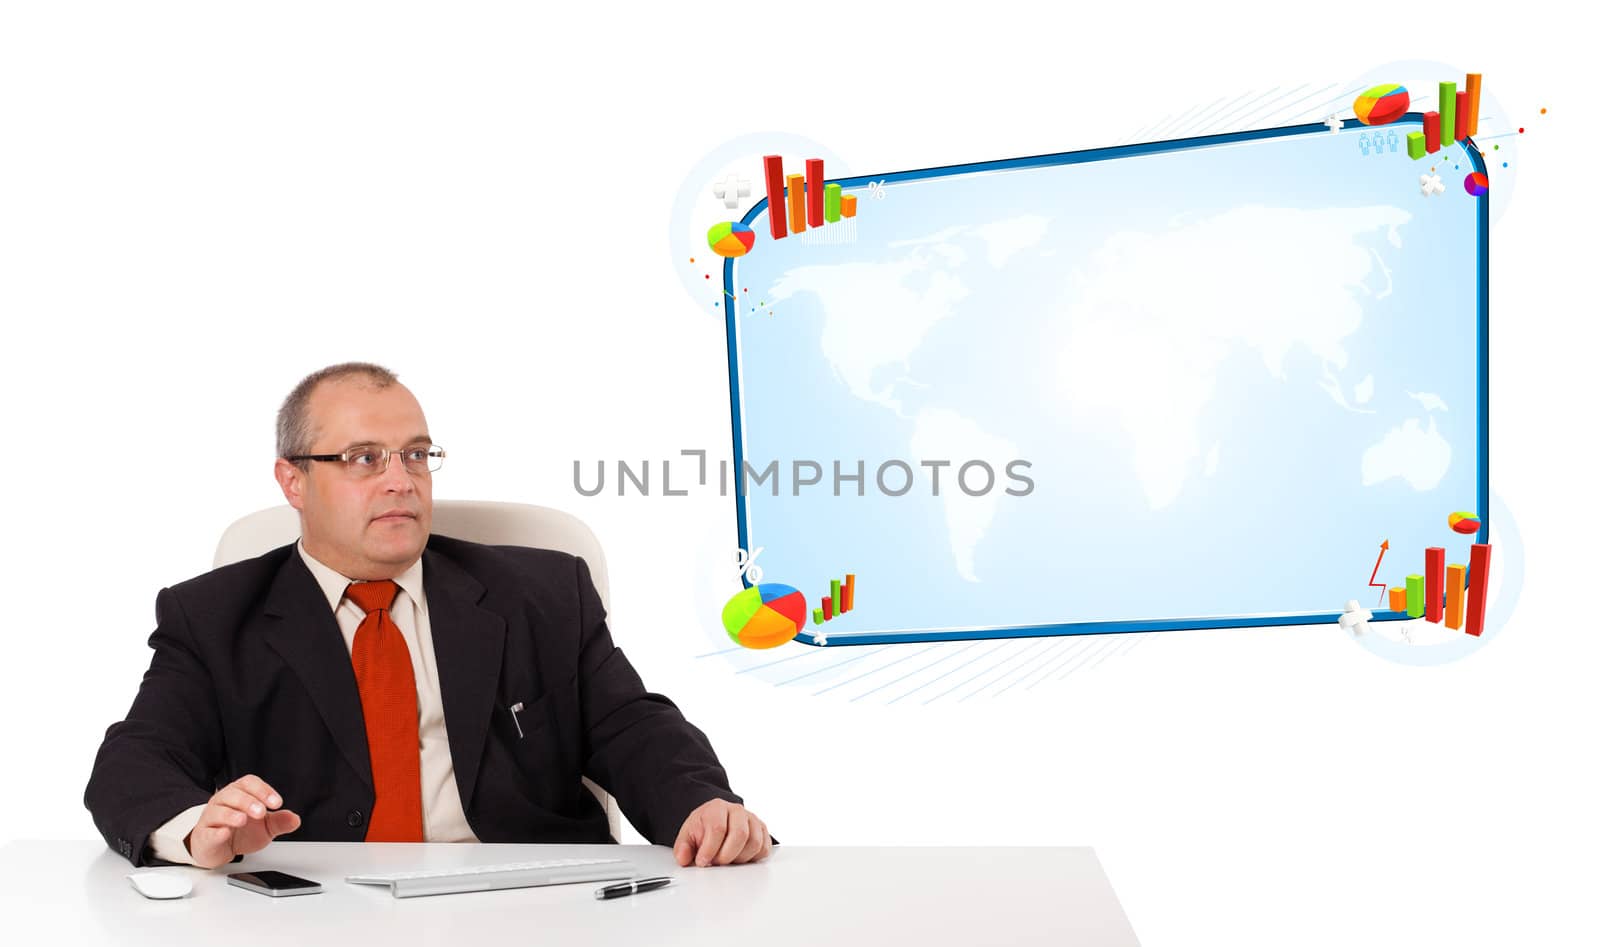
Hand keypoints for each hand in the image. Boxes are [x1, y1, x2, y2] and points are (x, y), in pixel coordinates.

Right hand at [185, 774, 301, 868]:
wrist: (218, 848)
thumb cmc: (240, 832)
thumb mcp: (264, 827)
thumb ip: (279, 822)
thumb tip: (294, 819)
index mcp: (239, 794)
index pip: (249, 783)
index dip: (263, 790)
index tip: (277, 803)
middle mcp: (223, 802)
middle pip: (233, 794)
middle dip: (249, 801)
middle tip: (261, 812)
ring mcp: (211, 818)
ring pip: (218, 811)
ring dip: (231, 814)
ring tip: (243, 820)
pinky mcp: (204, 836)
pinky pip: (207, 832)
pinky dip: (216, 832)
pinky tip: (225, 833)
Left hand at [672, 799, 769, 866]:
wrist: (715, 821)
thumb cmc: (703, 829)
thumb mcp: (687, 836)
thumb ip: (683, 847)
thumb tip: (683, 858)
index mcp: (717, 808)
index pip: (718, 828)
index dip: (710, 849)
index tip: (703, 861)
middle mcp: (737, 811)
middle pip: (740, 834)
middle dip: (726, 855)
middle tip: (716, 862)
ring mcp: (752, 820)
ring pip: (754, 843)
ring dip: (739, 858)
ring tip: (727, 860)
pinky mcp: (762, 832)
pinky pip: (764, 849)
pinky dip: (752, 858)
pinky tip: (739, 858)